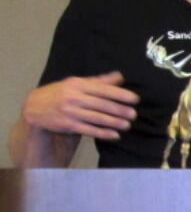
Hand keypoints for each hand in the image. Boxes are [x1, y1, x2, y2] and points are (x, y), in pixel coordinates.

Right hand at [22, 71, 138, 139]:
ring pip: (96, 118)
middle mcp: (73, 97)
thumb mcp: (76, 83)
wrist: (35, 108)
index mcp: (77, 84)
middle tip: (134, 114)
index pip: (102, 89)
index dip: (120, 94)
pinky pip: (88, 130)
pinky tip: (114, 135)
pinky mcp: (67, 125)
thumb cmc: (61, 93)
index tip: (135, 99)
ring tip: (127, 125)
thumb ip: (99, 81)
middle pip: (101, 104)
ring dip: (113, 122)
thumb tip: (120, 76)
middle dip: (119, 110)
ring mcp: (69, 111)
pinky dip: (102, 133)